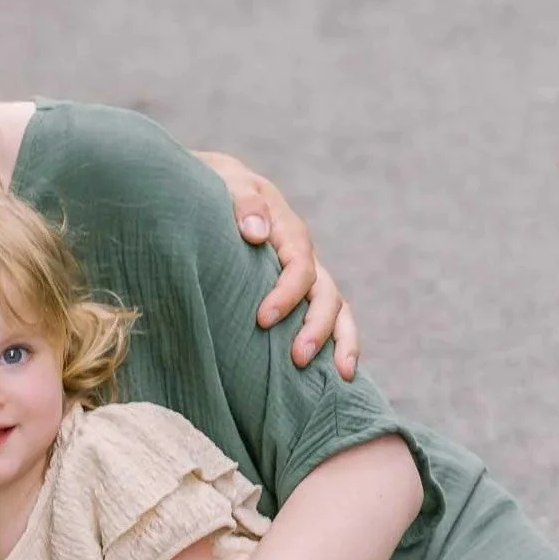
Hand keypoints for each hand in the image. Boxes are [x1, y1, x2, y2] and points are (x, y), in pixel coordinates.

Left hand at [194, 152, 359, 378]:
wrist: (216, 190)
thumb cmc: (217, 188)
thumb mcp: (227, 182)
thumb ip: (243, 202)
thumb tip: (255, 232)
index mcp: (288, 231)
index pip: (299, 267)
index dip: (286, 295)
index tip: (263, 319)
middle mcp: (303, 257)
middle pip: (326, 294)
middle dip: (317, 328)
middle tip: (298, 359)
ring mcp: (305, 278)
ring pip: (337, 310)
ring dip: (340, 342)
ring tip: (342, 376)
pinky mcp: (297, 295)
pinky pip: (327, 320)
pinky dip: (336, 345)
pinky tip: (336, 377)